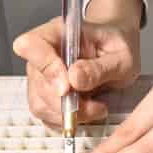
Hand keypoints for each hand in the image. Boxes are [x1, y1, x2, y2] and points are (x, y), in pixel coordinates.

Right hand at [13, 0, 142, 129]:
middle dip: (65, 101)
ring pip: (40, 104)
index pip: (31, 45)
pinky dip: (67, 120)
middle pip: (37, 82)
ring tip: (95, 106)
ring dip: (68, 114)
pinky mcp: (44, 95)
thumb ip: (99, 68)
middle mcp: (44, 53)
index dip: (45, 68)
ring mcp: (41, 75)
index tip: (68, 87)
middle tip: (95, 105)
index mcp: (59, 32)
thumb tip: (74, 79)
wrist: (117, 53)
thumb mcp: (120, 57)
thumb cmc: (117, 47)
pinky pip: (46, 115)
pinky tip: (87, 111)